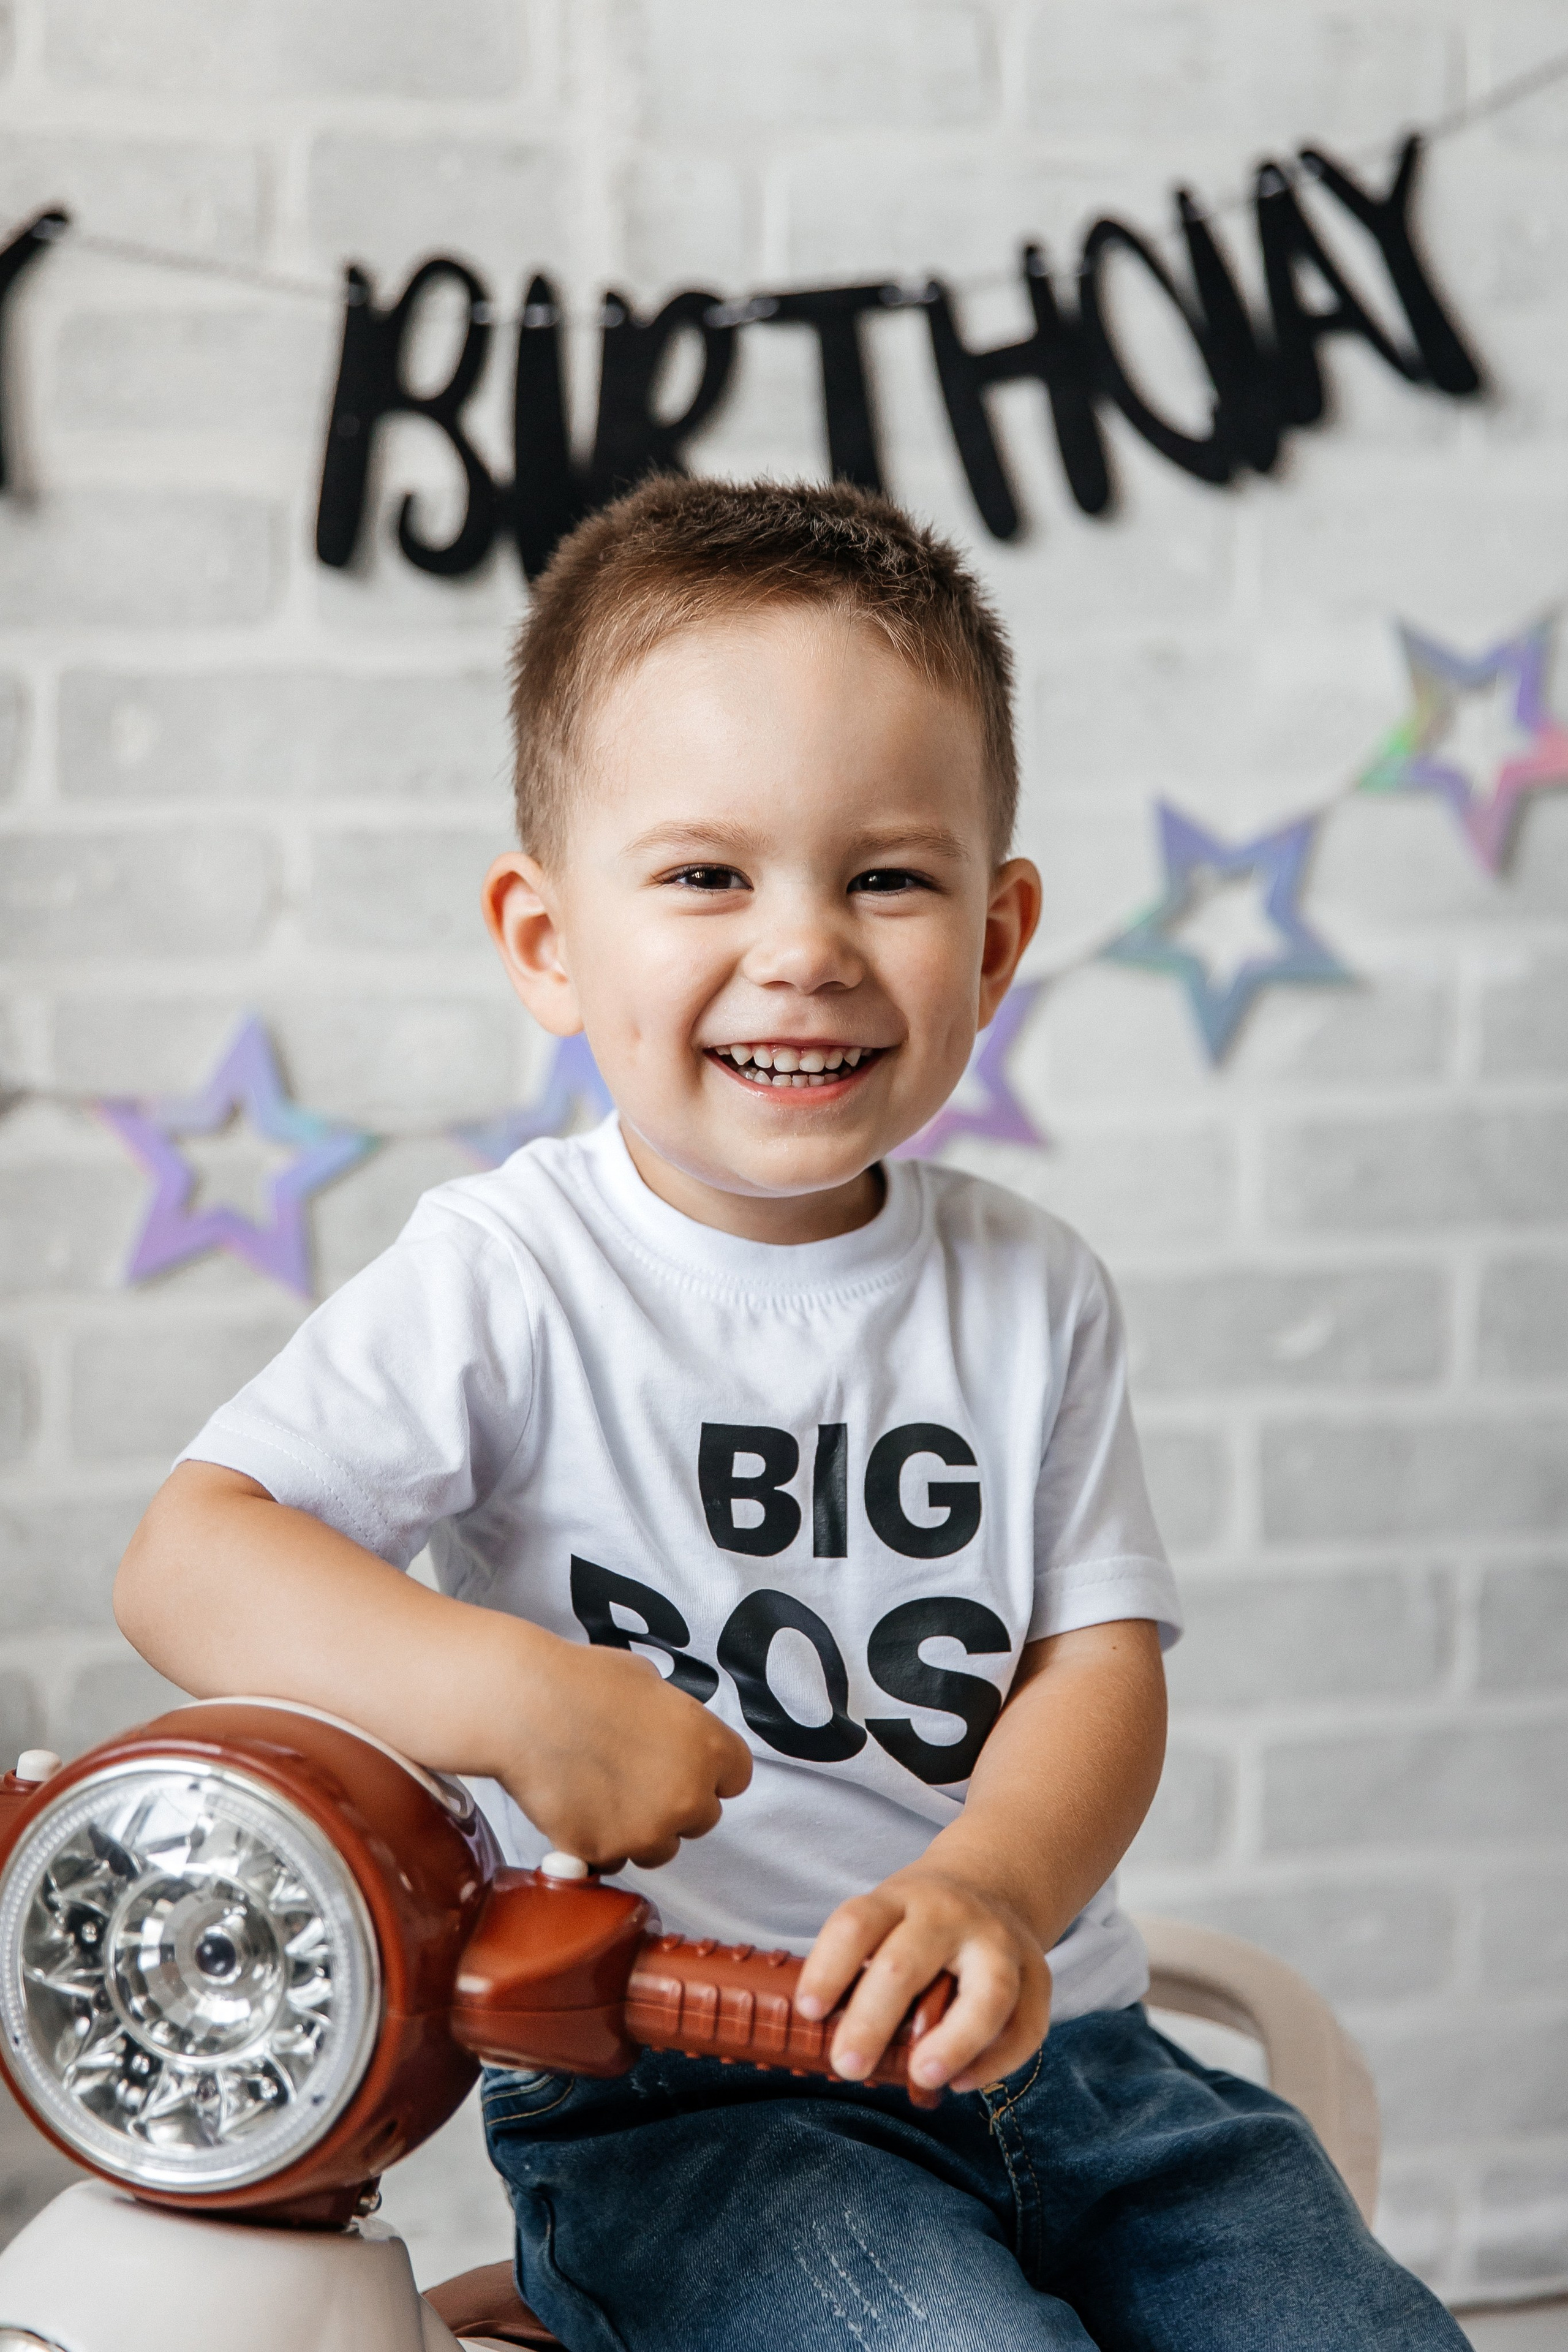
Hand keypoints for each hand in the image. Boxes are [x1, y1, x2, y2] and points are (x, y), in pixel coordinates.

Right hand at [498, 1632, 752, 1870]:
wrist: (523, 1706)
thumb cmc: (582, 1681)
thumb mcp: (648, 1682)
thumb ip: (675, 1719)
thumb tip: (672, 1734)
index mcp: (709, 1747)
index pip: (736, 1778)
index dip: (710, 1772)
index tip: (685, 1765)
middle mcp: (688, 1795)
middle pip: (702, 1818)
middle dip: (675, 1803)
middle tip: (636, 1777)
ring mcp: (646, 1831)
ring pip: (661, 1848)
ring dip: (642, 1831)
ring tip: (604, 1794)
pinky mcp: (604, 1853)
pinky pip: (613, 1860)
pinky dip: (600, 1843)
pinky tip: (578, 1809)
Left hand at [794, 1863, 1049, 2094]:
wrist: (995, 1880)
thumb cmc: (919, 1922)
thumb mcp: (886, 1918)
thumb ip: (861, 1969)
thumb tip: (820, 2046)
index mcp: (900, 1899)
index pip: (856, 1924)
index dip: (828, 1968)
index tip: (809, 2012)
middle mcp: (950, 1915)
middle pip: (907, 1964)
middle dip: (873, 2020)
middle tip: (847, 2066)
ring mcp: (999, 1942)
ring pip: (986, 1993)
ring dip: (953, 2041)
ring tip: (921, 2076)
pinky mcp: (1039, 1974)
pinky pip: (1026, 2026)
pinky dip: (996, 2061)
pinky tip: (961, 2082)